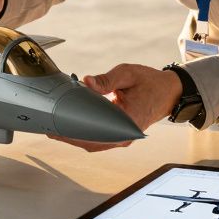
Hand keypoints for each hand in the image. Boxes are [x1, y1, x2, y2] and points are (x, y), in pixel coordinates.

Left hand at [49, 63, 183, 151]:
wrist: (169, 92)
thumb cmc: (150, 82)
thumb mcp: (128, 74)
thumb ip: (106, 80)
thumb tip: (87, 81)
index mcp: (128, 121)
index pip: (96, 131)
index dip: (74, 131)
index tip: (57, 126)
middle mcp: (125, 135)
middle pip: (91, 142)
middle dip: (69, 136)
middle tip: (48, 127)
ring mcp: (123, 137)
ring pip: (94, 144)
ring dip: (75, 138)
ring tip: (55, 128)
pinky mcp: (120, 135)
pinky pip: (99, 140)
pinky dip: (84, 136)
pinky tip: (71, 128)